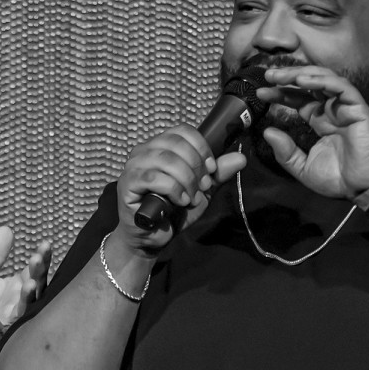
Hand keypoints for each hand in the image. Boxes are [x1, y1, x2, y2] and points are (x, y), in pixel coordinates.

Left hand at [0, 227, 52, 364]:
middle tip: (37, 261)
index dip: (41, 260)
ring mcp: (5, 325)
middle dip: (37, 276)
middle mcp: (16, 308)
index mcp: (16, 291)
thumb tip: (6, 228)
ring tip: (28, 284)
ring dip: (26, 299)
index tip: (45, 244)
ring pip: (21, 313)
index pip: (33, 274)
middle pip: (33, 291)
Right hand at [114, 126, 247, 254]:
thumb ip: (217, 174)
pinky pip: (154, 178)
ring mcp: (133, 166)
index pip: (183, 131)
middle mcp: (144, 151)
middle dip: (197, 167)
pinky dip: (173, 190)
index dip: (201, 147)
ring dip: (187, 180)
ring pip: (167, 160)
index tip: (211, 169)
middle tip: (203, 187)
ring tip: (191, 197)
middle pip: (176, 144)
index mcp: (160, 146)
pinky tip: (180, 201)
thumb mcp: (201, 191)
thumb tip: (240, 158)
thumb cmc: (172, 212)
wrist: (152, 238)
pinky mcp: (127, 184)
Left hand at [257, 66, 368, 198]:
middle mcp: (332, 110)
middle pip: (309, 84)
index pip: (299, 99)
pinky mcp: (357, 107)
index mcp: (320, 120)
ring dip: (301, 74)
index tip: (262, 93)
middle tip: (268, 76)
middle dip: (288, 77)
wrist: (364, 188)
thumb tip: (267, 132)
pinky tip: (302, 80)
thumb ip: (285, 152)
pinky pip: (340, 87)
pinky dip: (321, 80)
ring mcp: (345, 107)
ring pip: (323, 79)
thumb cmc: (338, 179)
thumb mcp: (303, 167)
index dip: (281, 93)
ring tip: (280, 76)